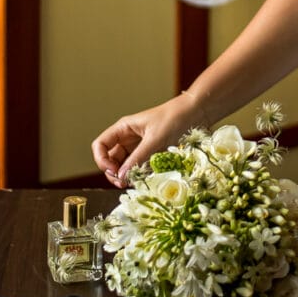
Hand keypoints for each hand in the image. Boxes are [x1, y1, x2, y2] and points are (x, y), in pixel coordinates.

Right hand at [91, 91, 205, 186]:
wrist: (197, 112)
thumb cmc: (174, 119)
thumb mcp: (155, 140)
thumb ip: (138, 159)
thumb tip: (121, 177)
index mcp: (124, 128)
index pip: (101, 145)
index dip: (102, 160)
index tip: (114, 172)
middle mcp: (129, 138)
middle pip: (111, 159)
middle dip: (114, 173)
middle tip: (124, 184)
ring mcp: (140, 146)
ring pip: (125, 165)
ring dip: (127, 175)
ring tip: (136, 182)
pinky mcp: (152, 153)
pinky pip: (139, 167)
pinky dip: (140, 174)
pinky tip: (146, 178)